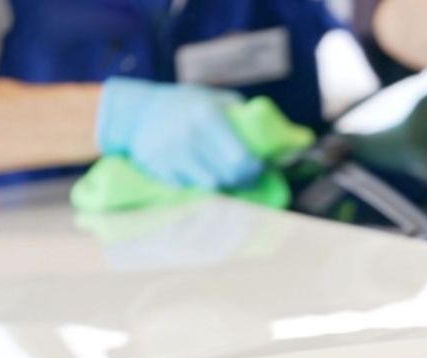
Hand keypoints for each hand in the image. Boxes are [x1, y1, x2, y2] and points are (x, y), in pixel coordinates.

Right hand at [97, 78, 262, 189]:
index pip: (241, 158)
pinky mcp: (159, 169)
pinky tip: (200, 173)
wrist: (140, 112)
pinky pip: (190, 188)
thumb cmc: (189, 106)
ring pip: (211, 186)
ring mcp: (171, 154)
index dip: (255, 169)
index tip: (258, 168)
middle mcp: (189, 136)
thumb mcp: (218, 101)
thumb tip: (285, 138)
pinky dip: (199, 185)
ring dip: (223, 184)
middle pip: (228, 175)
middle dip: (242, 179)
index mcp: (208, 116)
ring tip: (224, 174)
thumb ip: (245, 118)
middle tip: (246, 176)